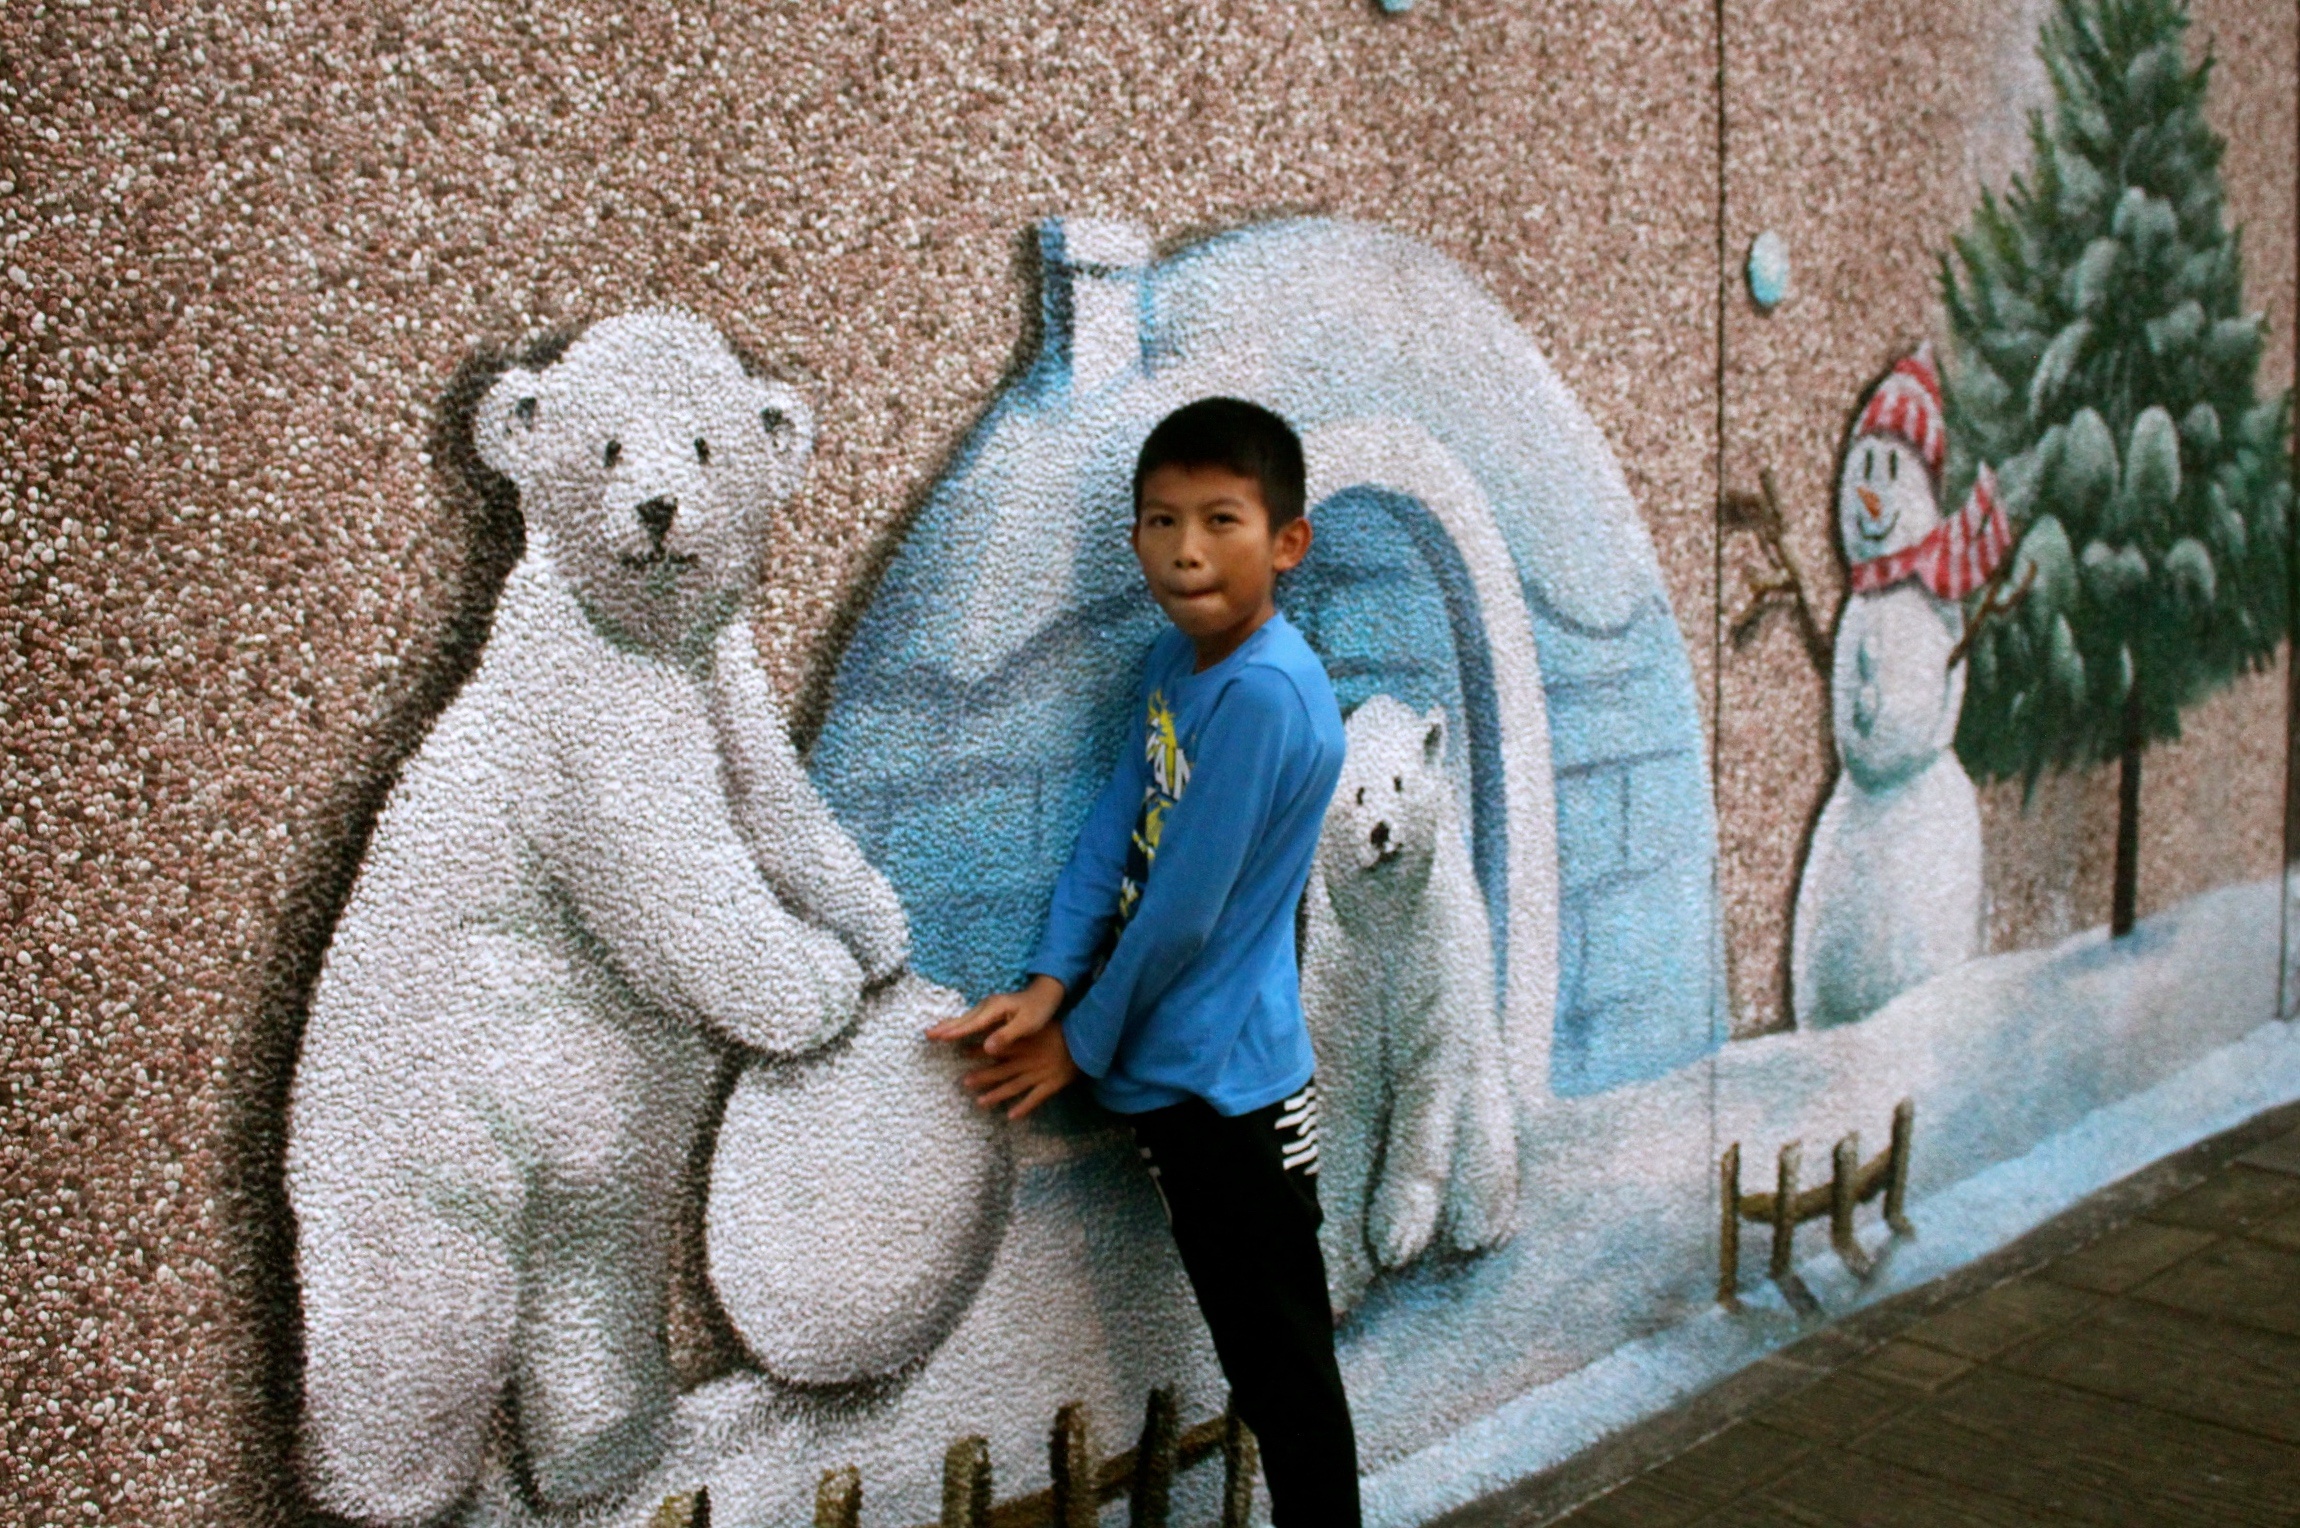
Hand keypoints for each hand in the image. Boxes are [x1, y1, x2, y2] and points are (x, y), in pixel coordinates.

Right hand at [925, 974, 1065, 1056]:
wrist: (1047, 993)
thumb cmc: (1039, 1010)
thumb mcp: (1027, 1025)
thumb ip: (1007, 1035)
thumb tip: (986, 1049)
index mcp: (995, 1009)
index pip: (971, 1024)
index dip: (954, 1032)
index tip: (938, 1037)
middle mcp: (988, 1005)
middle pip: (962, 1019)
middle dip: (944, 1027)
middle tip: (926, 1035)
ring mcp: (988, 1007)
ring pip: (964, 1018)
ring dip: (948, 1026)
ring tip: (933, 1033)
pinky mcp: (990, 1010)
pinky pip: (970, 1019)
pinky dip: (958, 1025)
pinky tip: (952, 1030)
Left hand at [957, 1021, 1080, 1119]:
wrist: (1085, 1043)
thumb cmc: (1061, 1032)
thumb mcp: (1038, 1025)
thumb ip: (1019, 1029)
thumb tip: (998, 1025)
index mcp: (1024, 1044)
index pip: (997, 1048)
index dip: (978, 1051)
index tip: (961, 1052)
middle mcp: (1028, 1061)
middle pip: (1001, 1071)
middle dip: (982, 1077)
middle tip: (964, 1082)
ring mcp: (1038, 1075)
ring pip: (1013, 1087)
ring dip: (996, 1095)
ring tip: (980, 1103)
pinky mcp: (1051, 1085)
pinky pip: (1034, 1099)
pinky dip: (1023, 1108)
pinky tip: (1011, 1116)